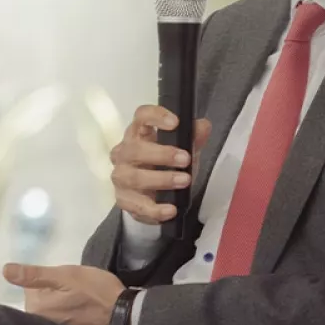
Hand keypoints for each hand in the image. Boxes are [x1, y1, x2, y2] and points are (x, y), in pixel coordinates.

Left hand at [3, 263, 124, 324]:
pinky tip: (81, 307)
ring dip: (62, 299)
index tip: (65, 279)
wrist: (122, 313)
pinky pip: (61, 317)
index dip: (48, 278)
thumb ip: (34, 274)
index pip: (30, 285)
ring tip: (80, 297)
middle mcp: (40, 322)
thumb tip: (5, 271)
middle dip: (55, 289)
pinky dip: (69, 310)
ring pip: (52, 306)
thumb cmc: (94, 291)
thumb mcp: (65, 275)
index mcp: (36, 307)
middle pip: (40, 297)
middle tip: (76, 288)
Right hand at [109, 105, 212, 223]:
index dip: (156, 116)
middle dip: (162, 154)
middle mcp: (124, 153)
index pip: (141, 117)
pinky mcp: (124, 200)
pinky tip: (171, 209)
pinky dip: (155, 209)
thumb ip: (194, 137)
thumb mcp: (184, 148)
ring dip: (161, 179)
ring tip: (184, 181)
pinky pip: (136, 205)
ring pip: (133, 177)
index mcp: (138, 133)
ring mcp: (121, 177)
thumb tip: (203, 126)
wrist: (156, 193)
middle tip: (185, 159)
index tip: (175, 123)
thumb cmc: (166, 164)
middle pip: (134, 149)